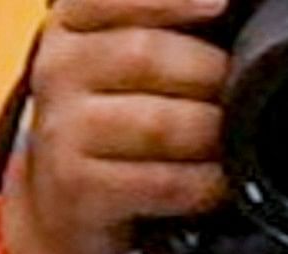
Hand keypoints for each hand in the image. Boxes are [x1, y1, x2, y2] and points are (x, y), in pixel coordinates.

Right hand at [3, 0, 232, 253]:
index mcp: (73, 23)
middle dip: (211, 77)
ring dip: (210, 135)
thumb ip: (173, 26)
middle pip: (147, 56)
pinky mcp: (74, 188)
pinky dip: (203, 184)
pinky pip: (164, 181)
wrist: (68, 200)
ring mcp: (58, 131)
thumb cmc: (121, 114)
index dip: (168, 2)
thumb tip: (225, 12)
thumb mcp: (135, 54)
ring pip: (160, 123)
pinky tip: (210, 180)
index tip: (218, 8)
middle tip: (231, 96)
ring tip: (220, 141)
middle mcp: (56, 69)